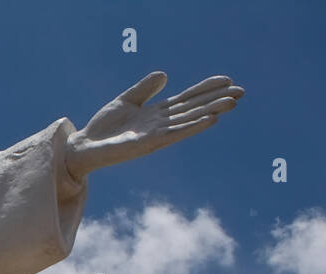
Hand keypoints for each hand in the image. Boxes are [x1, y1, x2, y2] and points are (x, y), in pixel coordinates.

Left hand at [65, 72, 243, 179]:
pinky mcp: (148, 144)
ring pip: (189, 120)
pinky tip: (209, 119)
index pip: (186, 99)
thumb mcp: (125, 101)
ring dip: (210, 111)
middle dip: (216, 99)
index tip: (227, 79)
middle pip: (193, 109)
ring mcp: (156, 135)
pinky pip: (175, 133)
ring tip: (231, 102)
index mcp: (156, 113)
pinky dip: (192, 126)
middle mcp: (160, 124)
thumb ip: (145, 89)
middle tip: (241, 91)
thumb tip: (165, 75)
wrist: (83, 146)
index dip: (205, 89)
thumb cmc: (103, 127)